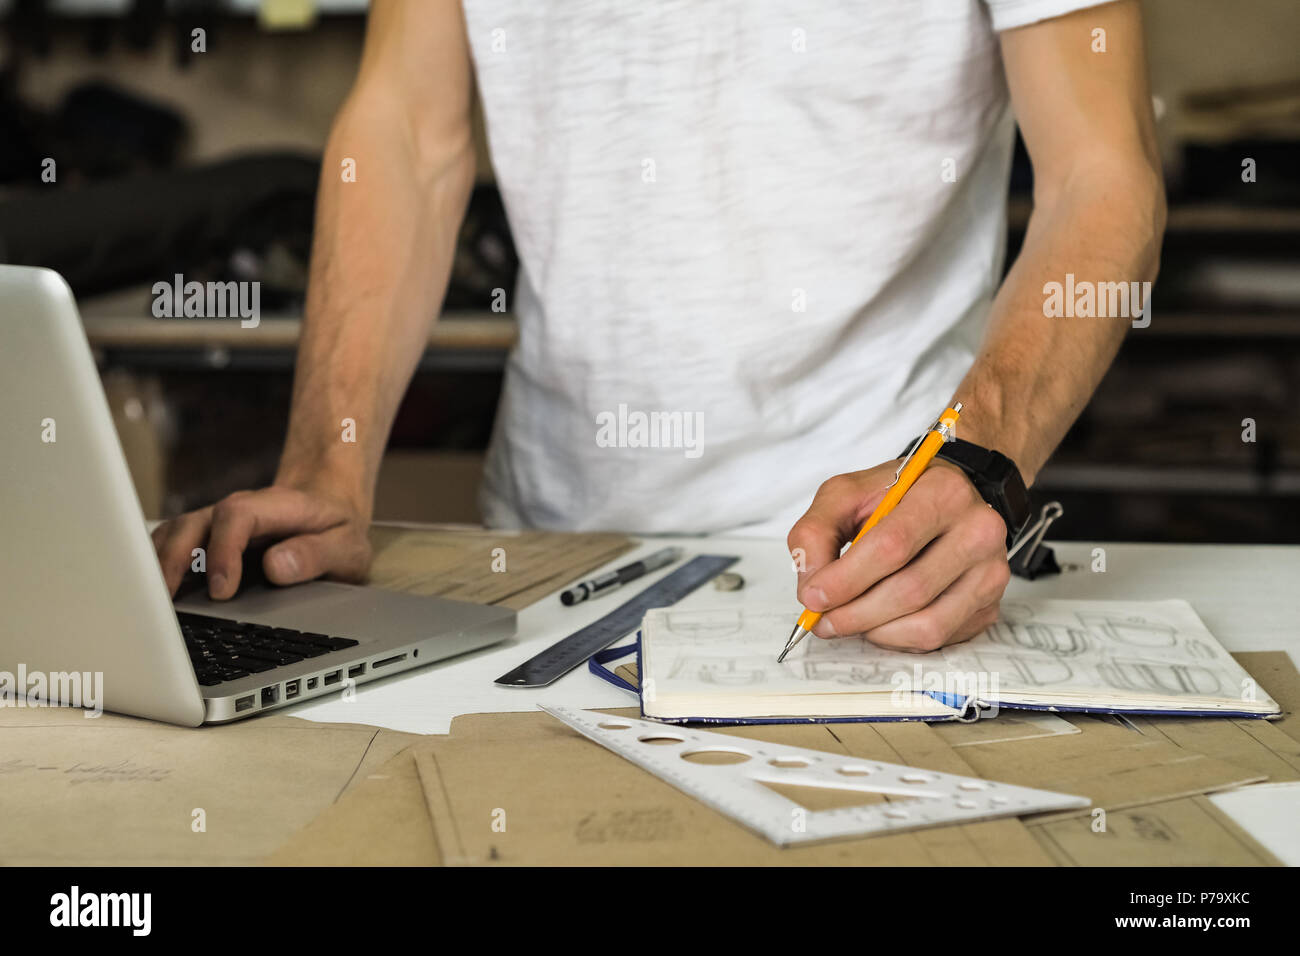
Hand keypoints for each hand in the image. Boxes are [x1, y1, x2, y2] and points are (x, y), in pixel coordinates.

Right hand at [151, 482, 371, 598]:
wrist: (327, 511)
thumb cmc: (335, 530)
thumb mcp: (346, 545)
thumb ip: (316, 555)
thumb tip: (276, 567)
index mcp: (275, 507)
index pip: (236, 516)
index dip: (223, 551)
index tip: (223, 590)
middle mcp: (239, 510)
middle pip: (193, 523)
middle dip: (175, 560)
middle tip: (167, 600)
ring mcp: (218, 522)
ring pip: (175, 533)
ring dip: (158, 563)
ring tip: (149, 601)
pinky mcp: (206, 537)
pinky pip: (173, 544)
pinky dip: (158, 564)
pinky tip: (153, 593)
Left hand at [787, 460, 1009, 652]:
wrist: (947, 501)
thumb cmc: (896, 496)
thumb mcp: (846, 494)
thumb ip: (816, 531)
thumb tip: (812, 586)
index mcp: (943, 492)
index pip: (892, 545)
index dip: (846, 579)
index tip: (813, 597)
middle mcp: (979, 531)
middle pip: (910, 590)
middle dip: (854, 613)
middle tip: (822, 620)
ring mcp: (991, 572)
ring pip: (927, 623)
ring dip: (876, 631)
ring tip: (849, 619)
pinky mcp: (991, 605)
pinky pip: (940, 638)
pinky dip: (899, 638)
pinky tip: (881, 620)